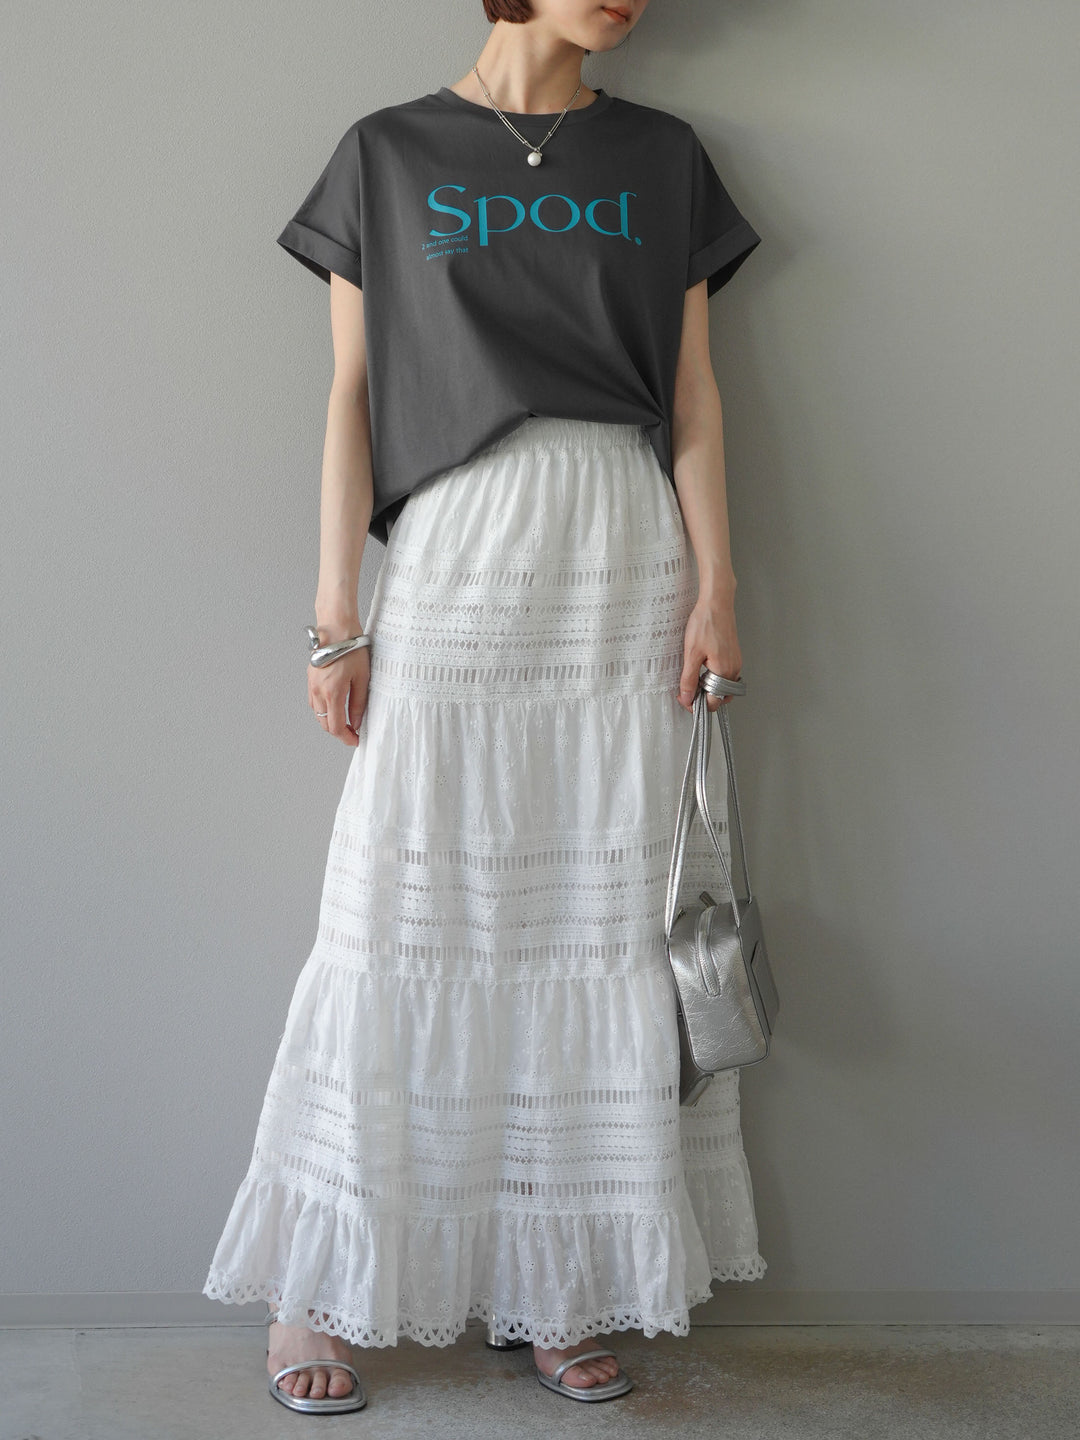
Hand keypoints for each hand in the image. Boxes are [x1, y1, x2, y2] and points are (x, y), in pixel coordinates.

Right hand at [308, 626, 370, 746]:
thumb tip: (356, 722)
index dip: (345, 738)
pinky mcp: (310, 679)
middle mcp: (318, 692)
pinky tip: (334, 706)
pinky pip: (314, 702)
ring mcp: (312, 685)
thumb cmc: (352, 649)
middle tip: (353, 732)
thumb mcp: (362, 678)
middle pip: (324, 723)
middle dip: (338, 731)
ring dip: (329, 721)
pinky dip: (323, 709)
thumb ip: (358, 704)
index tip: (355, 740)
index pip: (335, 726)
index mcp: (332, 693)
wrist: (336, 628)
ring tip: (345, 720)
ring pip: (318, 714)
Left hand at [678, 593, 741, 712]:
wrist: (717, 603)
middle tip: (687, 692)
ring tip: (694, 680)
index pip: (713, 703)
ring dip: (709, 689)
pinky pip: (726, 676)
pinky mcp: (734, 657)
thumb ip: (689, 679)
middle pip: (720, 698)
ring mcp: (736, 663)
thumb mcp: (691, 654)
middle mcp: (733, 670)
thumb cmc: (706, 623)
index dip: (697, 705)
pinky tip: (703, 670)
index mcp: (724, 672)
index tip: (684, 699)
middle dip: (703, 699)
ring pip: (723, 687)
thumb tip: (687, 698)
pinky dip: (714, 679)